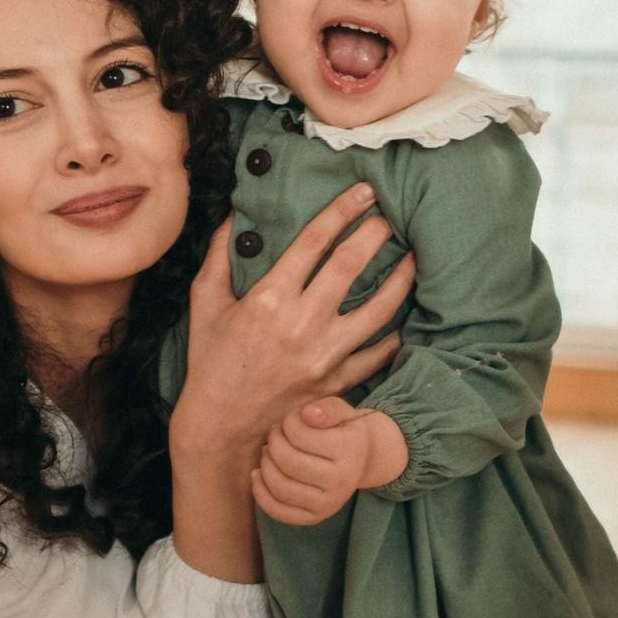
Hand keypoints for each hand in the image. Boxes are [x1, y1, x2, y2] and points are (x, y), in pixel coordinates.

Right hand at [176, 185, 414, 470]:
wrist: (221, 425)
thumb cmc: (211, 360)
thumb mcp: (205, 302)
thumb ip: (220, 255)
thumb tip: (237, 214)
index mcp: (269, 298)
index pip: (314, 241)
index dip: (342, 210)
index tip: (363, 192)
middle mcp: (301, 324)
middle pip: (350, 266)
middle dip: (374, 234)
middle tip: (389, 215)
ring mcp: (324, 355)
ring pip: (378, 309)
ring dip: (400, 279)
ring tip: (412, 258)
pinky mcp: (337, 381)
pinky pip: (377, 353)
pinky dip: (394, 334)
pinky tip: (404, 315)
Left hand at [252, 400, 408, 525]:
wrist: (363, 459)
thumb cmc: (344, 429)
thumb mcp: (341, 410)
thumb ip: (327, 408)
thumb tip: (307, 414)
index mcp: (350, 451)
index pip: (301, 436)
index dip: (288, 423)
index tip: (290, 420)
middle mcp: (342, 481)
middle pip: (289, 463)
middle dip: (274, 443)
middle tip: (275, 434)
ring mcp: (329, 504)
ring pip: (282, 488)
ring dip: (266, 466)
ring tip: (268, 452)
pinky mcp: (315, 517)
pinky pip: (279, 511)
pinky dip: (261, 494)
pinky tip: (257, 475)